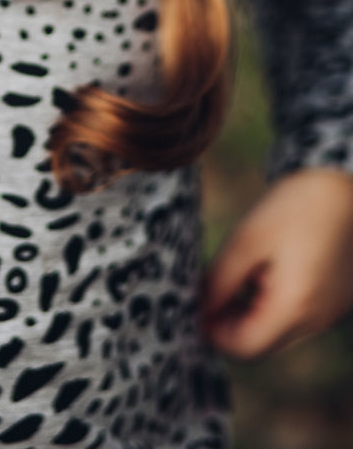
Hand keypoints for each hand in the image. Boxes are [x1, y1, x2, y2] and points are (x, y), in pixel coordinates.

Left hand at [200, 167, 352, 358]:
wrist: (340, 186)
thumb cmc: (292, 207)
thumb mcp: (247, 240)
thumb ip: (220, 281)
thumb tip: (199, 310)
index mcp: (295, 306)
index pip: (246, 347)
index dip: (214, 332)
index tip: (195, 307)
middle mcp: (318, 320)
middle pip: (263, 342)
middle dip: (231, 322)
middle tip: (212, 287)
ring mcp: (330, 313)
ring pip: (280, 331)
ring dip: (253, 312)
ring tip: (241, 272)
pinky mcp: (336, 302)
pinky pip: (299, 316)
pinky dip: (275, 303)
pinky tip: (266, 269)